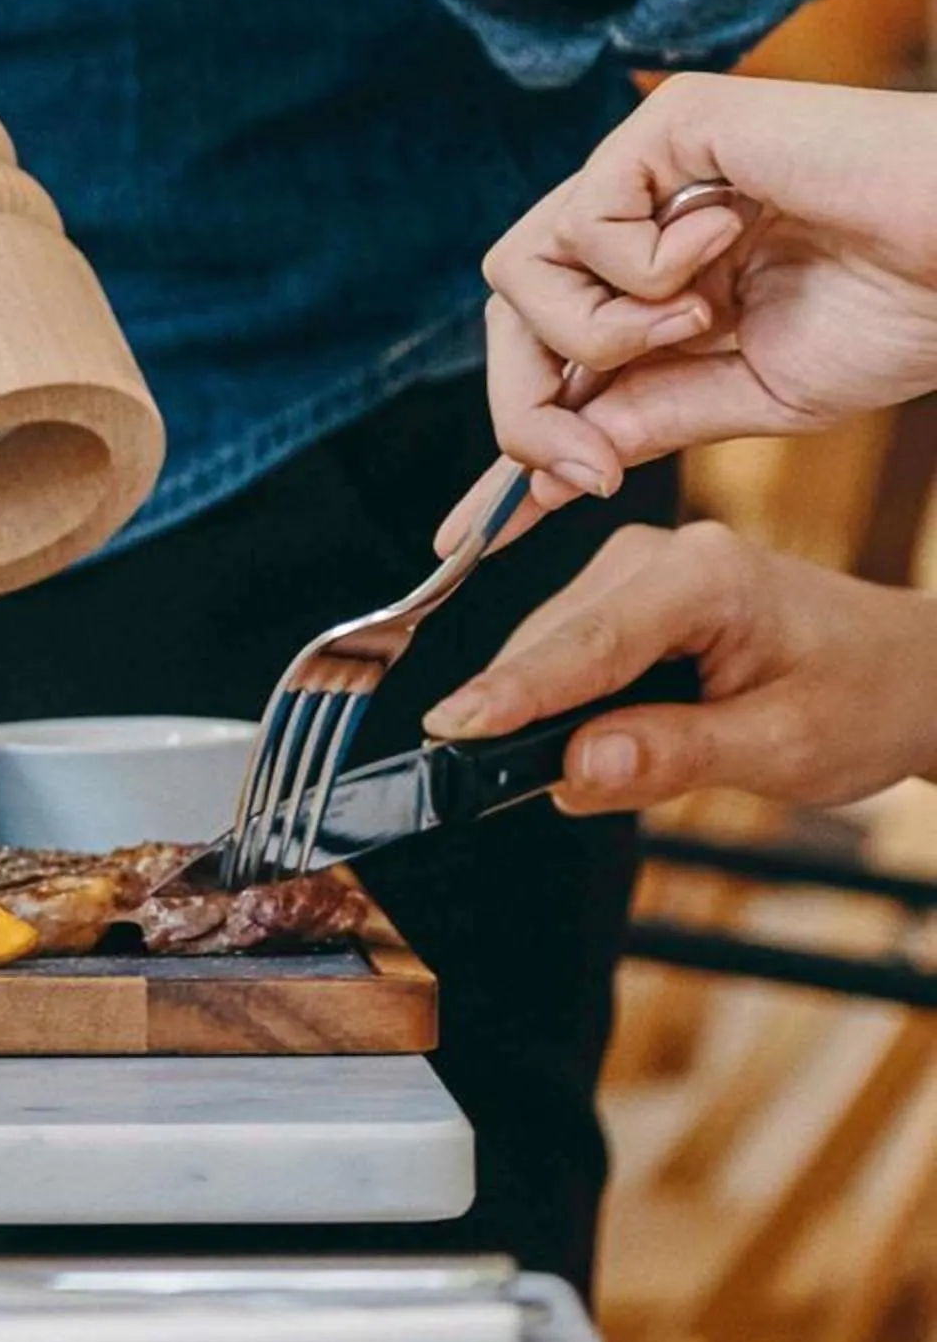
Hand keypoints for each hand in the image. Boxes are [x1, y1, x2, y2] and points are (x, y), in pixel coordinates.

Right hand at [423, 522, 936, 812]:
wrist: (906, 675)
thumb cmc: (863, 701)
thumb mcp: (786, 748)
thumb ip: (675, 755)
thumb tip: (574, 769)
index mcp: (707, 578)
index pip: (590, 640)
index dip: (516, 689)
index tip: (450, 726)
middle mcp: (661, 556)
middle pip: (555, 638)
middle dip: (519, 709)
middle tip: (496, 785)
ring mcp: (640, 569)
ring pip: (552, 644)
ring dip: (542, 709)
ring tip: (573, 770)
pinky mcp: (630, 594)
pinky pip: (569, 647)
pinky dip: (563, 698)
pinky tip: (589, 738)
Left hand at [455, 74, 936, 538]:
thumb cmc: (902, 309)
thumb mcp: (754, 392)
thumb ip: (650, 416)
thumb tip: (552, 475)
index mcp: (658, 277)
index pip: (546, 351)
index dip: (512, 431)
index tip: (474, 533)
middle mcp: (636, 215)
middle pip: (507, 315)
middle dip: (526, 406)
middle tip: (592, 466)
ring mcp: (642, 166)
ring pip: (519, 272)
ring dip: (600, 332)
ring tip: (702, 318)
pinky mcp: (662, 124)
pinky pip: (582, 220)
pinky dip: (641, 269)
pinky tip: (724, 241)